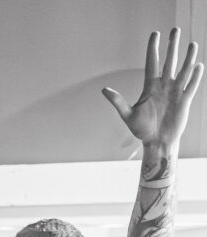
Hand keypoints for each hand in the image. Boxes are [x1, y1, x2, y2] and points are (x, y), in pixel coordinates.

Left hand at [102, 29, 203, 152]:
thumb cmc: (141, 130)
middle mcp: (164, 86)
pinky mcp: (184, 100)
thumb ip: (118, 101)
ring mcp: (175, 92)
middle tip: (175, 29)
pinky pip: (191, 86)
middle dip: (172, 46)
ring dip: (188, 58)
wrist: (156, 142)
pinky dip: (195, 76)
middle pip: (169, 61)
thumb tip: (104, 90)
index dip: (153, 48)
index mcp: (150, 87)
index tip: (155, 33)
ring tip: (192, 44)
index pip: (152, 62)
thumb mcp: (127, 115)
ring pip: (183, 70)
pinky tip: (198, 66)